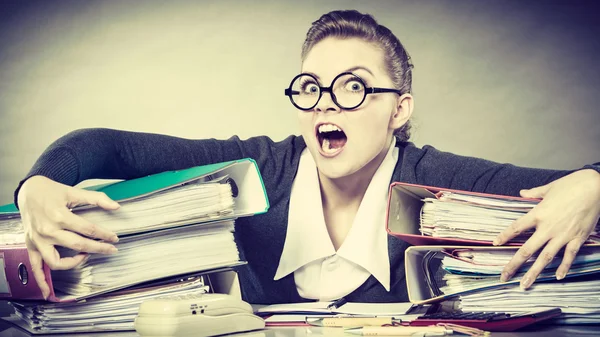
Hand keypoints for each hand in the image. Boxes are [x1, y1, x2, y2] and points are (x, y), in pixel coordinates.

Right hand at [18, 175, 120, 298]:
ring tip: (87, 256)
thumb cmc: (52, 191)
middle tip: (111, 249)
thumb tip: (116, 206)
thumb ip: (97, 198)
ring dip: (74, 263)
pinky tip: (48, 292)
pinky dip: (41, 282)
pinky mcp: (31, 246)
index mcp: (60, 216)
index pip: (88, 230)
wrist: (28, 191)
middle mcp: (48, 230)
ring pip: (57, 261)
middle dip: (98, 248)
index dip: (104, 235)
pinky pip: (36, 267)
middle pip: (78, 245)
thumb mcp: (74, 191)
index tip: (115, 238)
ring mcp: (38, 241)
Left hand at [493, 169, 599, 289]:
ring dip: (534, 272)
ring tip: (525, 284)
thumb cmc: (572, 185)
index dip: (504, 236)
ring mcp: (563, 235)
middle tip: (504, 276)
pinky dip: (564, 267)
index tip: (495, 244)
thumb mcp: (549, 188)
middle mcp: (548, 228)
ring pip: (545, 258)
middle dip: (514, 265)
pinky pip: (569, 256)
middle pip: (526, 250)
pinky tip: (558, 277)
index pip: (516, 228)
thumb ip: (534, 193)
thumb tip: (522, 192)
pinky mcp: (578, 238)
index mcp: (538, 214)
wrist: (596, 187)